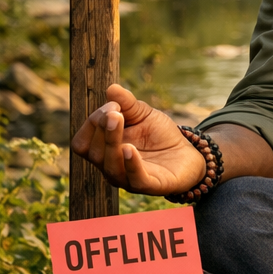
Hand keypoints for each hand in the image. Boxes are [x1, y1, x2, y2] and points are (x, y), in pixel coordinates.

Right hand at [70, 84, 205, 195]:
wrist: (188, 154)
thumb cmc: (159, 136)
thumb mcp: (144, 115)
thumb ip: (128, 103)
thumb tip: (111, 88)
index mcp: (104, 150)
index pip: (83, 141)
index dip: (93, 122)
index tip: (113, 104)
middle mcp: (111, 167)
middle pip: (95, 152)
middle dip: (103, 129)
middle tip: (115, 111)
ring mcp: (128, 178)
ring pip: (111, 166)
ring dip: (112, 142)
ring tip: (117, 121)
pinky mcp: (149, 185)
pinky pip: (135, 179)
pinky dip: (131, 164)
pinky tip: (130, 149)